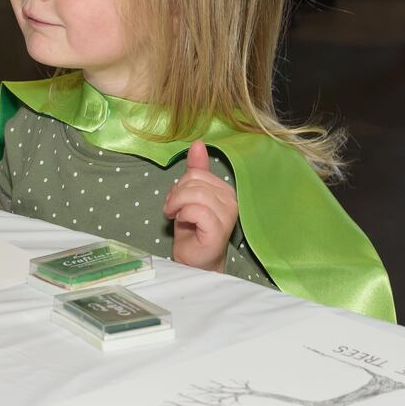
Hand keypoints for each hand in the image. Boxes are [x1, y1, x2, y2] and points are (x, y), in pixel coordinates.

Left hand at [162, 141, 238, 273]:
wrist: (194, 261)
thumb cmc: (192, 230)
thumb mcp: (189, 195)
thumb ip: (195, 170)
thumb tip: (198, 144)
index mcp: (226, 190)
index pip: (197, 173)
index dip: (180, 186)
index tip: (175, 201)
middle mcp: (231, 200)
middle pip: (194, 181)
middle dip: (176, 195)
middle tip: (173, 210)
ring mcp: (228, 215)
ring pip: (194, 194)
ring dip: (177, 204)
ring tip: (175, 216)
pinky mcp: (219, 229)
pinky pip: (196, 210)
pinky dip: (183, 214)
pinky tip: (183, 223)